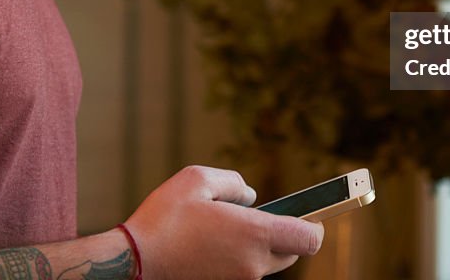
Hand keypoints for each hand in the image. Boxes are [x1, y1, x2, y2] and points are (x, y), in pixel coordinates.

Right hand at [124, 165, 323, 279]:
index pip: (309, 239)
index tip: (311, 216)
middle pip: (291, 253)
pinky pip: (244, 273)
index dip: (315, 227)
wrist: (134, 263)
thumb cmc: (164, 218)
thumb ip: (233, 183)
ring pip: (266, 265)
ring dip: (258, 247)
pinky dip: (240, 259)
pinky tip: (213, 246)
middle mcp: (253, 264)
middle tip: (261, 218)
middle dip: (285, 235)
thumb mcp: (197, 179)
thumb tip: (251, 197)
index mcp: (254, 234)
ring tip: (227, 229)